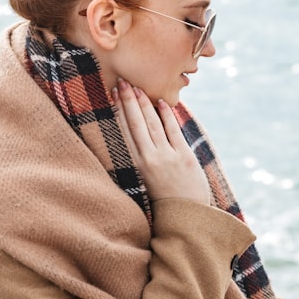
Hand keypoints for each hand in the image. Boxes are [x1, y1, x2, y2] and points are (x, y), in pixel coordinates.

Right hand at [114, 78, 209, 205]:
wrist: (186, 216)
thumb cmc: (163, 199)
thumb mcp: (144, 181)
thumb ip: (138, 161)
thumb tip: (130, 138)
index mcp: (136, 166)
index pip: (123, 132)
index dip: (118, 112)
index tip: (112, 95)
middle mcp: (149, 159)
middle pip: (136, 124)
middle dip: (128, 101)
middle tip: (121, 82)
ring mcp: (167, 157)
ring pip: (152, 124)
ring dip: (144, 104)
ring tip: (136, 88)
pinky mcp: (184, 156)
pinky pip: (173, 130)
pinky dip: (167, 115)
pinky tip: (161, 102)